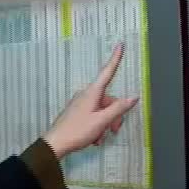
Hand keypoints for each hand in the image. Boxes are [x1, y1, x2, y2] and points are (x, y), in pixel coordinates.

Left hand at [42, 43, 138, 158]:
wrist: (55, 144)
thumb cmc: (77, 131)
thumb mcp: (102, 121)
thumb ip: (119, 108)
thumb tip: (133, 96)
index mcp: (92, 93)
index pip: (107, 72)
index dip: (115, 59)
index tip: (120, 44)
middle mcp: (86, 95)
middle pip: (109, 99)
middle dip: (115, 115)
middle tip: (114, 130)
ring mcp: (80, 104)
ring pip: (102, 110)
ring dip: (105, 124)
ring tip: (99, 137)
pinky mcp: (77, 113)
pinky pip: (94, 116)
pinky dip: (97, 127)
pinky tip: (94, 139)